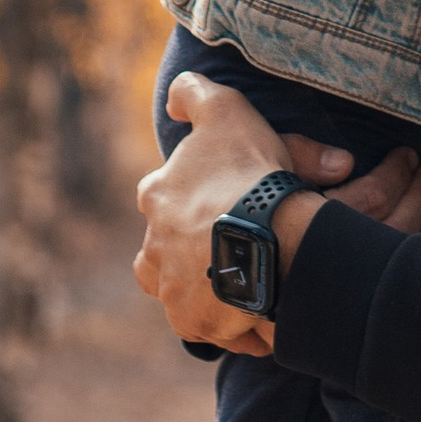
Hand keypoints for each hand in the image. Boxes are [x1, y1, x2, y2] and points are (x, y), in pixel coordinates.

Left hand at [134, 71, 420, 355]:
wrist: (268, 237)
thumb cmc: (247, 173)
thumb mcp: (225, 111)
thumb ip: (195, 94)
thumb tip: (175, 98)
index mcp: (157, 196)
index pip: (165, 196)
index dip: (199, 197)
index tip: (228, 200)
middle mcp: (152, 247)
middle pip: (170, 249)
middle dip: (196, 249)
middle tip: (242, 245)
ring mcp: (170, 290)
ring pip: (185, 290)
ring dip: (208, 288)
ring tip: (249, 284)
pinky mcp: (192, 324)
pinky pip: (211, 328)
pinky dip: (231, 324)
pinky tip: (260, 313)